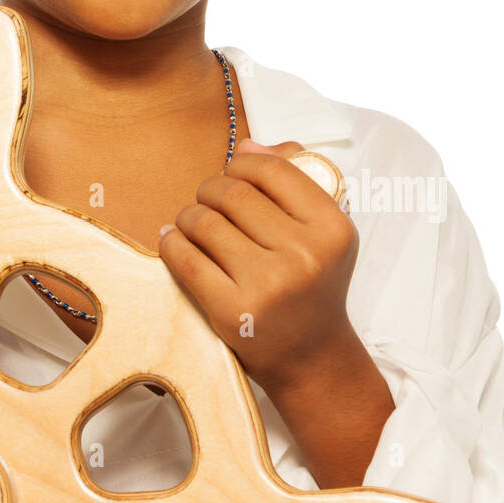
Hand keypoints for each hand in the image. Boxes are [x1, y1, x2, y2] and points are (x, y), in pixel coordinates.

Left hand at [158, 138, 359, 394]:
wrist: (313, 357)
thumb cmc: (312, 283)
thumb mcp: (322, 231)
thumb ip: (293, 179)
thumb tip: (247, 145)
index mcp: (331, 228)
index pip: (272, 170)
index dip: (242, 165)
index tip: (232, 175)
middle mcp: (304, 255)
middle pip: (233, 193)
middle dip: (210, 190)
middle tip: (208, 201)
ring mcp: (267, 285)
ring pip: (204, 222)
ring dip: (189, 216)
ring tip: (193, 224)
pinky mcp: (232, 311)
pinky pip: (185, 258)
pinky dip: (171, 242)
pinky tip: (174, 241)